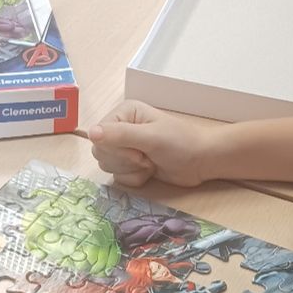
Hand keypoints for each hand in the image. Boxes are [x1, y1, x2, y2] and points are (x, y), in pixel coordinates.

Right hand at [89, 101, 216, 188]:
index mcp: (123, 114)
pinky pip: (118, 177)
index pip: (98, 135)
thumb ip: (120, 135)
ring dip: (131, 170)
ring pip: (108, 166)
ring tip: (150, 163)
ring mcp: (126, 148)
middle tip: (146, 157)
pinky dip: (135, 178)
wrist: (202, 161)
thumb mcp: (150, 137)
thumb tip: (90, 133)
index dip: (116, 148)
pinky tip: (150, 172)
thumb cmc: (181, 143)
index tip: (138, 150)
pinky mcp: (131, 165)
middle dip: (124, 160)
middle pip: (100, 152)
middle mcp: (121, 129)